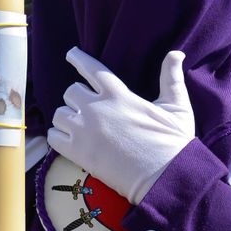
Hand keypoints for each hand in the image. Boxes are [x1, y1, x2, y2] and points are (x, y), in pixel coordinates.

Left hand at [47, 48, 194, 204]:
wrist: (165, 177)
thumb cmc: (173, 142)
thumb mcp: (177, 106)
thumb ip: (171, 78)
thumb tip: (176, 53)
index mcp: (118, 95)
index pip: (91, 68)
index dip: (78, 58)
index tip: (71, 54)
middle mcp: (96, 109)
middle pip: (71, 91)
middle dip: (78, 98)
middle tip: (87, 108)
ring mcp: (84, 131)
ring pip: (59, 114)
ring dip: (67, 118)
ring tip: (79, 126)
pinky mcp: (78, 153)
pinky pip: (53, 138)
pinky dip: (59, 137)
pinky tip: (69, 140)